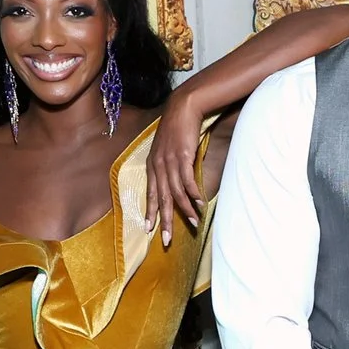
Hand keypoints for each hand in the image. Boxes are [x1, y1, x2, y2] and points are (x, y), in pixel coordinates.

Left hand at [146, 89, 205, 245]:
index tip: (149, 229)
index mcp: (152, 165)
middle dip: (164, 220)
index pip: (151, 193)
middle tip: (165, 240)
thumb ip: (168, 164)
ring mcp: (169, 162)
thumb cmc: (176, 128)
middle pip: (161, 198)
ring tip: (193, 224)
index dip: (151, 212)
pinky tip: (198, 205)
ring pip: (175, 193)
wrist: (182, 108)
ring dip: (184, 210)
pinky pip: (187, 181)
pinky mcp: (182, 157)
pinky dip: (193, 194)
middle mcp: (158, 166)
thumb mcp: (166, 148)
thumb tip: (175, 180)